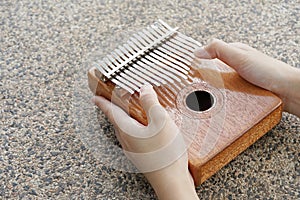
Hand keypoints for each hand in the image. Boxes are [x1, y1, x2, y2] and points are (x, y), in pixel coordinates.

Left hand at [92, 85, 198, 199]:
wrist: (171, 181)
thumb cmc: (165, 153)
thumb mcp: (160, 121)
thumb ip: (151, 102)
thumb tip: (144, 89)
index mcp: (127, 130)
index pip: (111, 112)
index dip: (102, 103)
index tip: (94, 98)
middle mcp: (127, 140)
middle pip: (117, 121)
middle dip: (115, 110)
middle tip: (117, 101)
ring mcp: (134, 150)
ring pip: (126, 130)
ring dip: (127, 120)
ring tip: (133, 113)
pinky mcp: (143, 156)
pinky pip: (135, 138)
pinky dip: (137, 129)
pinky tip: (149, 130)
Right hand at [194, 39, 299, 116]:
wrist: (286, 92)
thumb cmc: (268, 71)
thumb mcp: (240, 56)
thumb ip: (218, 50)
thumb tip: (197, 51)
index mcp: (235, 52)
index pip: (211, 53)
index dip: (199, 60)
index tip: (189, 68)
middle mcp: (236, 65)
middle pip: (213, 71)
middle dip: (205, 78)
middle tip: (196, 86)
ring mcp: (238, 80)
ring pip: (219, 85)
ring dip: (213, 91)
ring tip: (206, 97)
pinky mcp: (241, 93)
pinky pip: (226, 95)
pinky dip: (222, 98)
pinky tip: (219, 103)